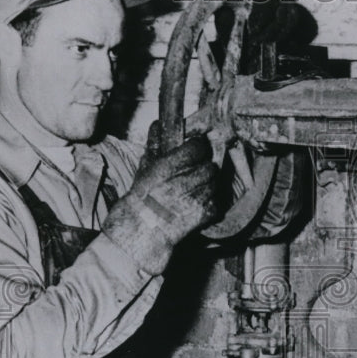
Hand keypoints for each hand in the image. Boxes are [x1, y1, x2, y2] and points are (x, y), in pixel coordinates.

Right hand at [102, 135, 217, 274]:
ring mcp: (196, 199)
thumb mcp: (144, 169)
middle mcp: (185, 181)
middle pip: (210, 165)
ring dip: (209, 183)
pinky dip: (211, 202)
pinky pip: (216, 202)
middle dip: (205, 166)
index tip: (196, 148)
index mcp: (169, 167)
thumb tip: (157, 125)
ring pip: (215, 183)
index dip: (198, 147)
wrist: (141, 232)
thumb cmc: (139, 201)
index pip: (198, 147)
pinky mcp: (203, 215)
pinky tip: (199, 202)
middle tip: (196, 170)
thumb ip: (155, 146)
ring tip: (196, 187)